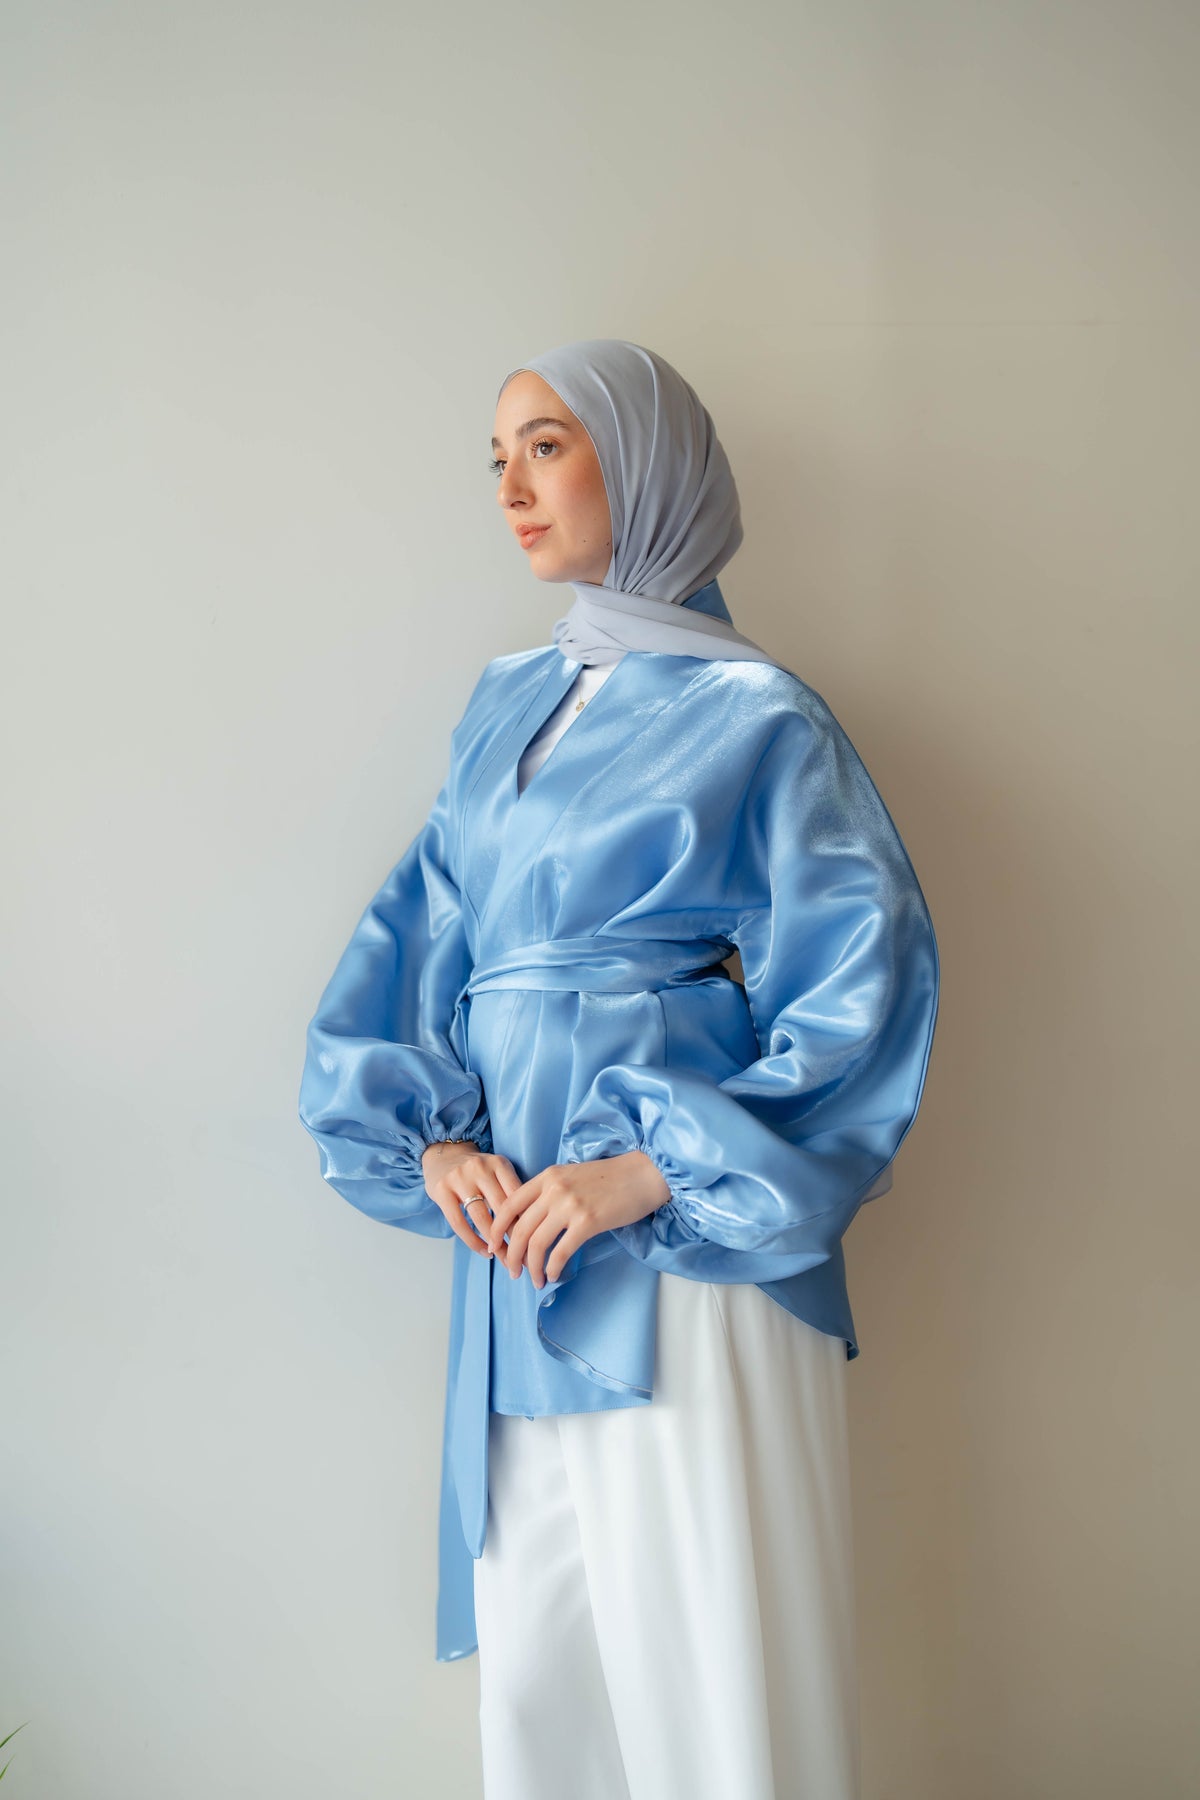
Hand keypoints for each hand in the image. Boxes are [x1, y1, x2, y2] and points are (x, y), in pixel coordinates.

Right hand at [421, 1141, 522, 1257]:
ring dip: (496, 1244)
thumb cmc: (477, 1171)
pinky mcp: (442, 1190)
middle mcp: (480, 1168)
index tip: (536, 1243)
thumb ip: (511, 1192)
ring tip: (505, 1260)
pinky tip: (484, 1251)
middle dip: (515, 1238)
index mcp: (499, 1164)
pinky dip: (474, 1242)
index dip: (528, 1222)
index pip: (518, 1197)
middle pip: (502, 1209)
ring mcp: (459, 1178)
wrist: (444, 1154)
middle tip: (524, 1259)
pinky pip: (460, 1223)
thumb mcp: (497, 1172)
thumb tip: (533, 1228)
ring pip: (482, 1219)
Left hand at [486, 1151, 671, 1288]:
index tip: (494, 1245)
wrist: (643, 1174)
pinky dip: (552, 1268)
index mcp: (547, 1177)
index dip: (497, 1228)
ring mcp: (570, 1206)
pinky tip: (553, 1275)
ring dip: (531, 1267)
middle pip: (520, 1229)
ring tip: (534, 1280)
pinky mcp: (587, 1222)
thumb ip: (550, 1192)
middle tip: (512, 1272)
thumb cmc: (610, 1177)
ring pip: (536, 1244)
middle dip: (511, 1255)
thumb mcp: (572, 1176)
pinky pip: (560, 1252)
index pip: (510, 1205)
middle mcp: (553, 1190)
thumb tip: (532, 1222)